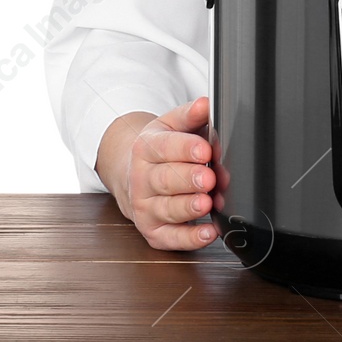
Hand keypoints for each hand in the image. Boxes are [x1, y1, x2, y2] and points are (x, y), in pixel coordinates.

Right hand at [98, 98, 219, 251]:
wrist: (132, 175)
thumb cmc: (161, 149)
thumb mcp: (172, 125)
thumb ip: (191, 115)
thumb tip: (205, 103)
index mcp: (146, 148)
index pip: (164, 147)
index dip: (185, 149)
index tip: (205, 149)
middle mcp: (141, 179)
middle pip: (165, 180)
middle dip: (188, 179)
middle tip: (209, 177)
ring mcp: (145, 207)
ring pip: (166, 209)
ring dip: (188, 207)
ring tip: (207, 203)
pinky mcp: (152, 231)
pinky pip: (170, 238)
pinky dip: (190, 238)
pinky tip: (209, 233)